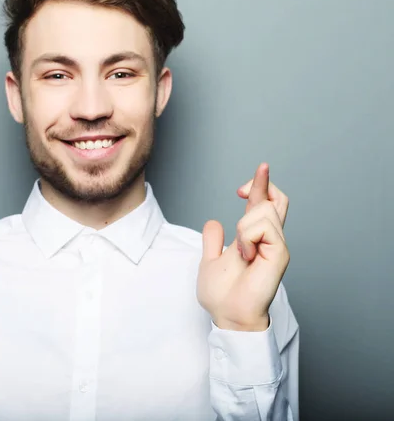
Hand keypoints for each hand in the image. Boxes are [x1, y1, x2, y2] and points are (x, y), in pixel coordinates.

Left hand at [196, 163, 289, 330]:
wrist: (227, 315)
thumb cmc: (221, 294)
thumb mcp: (210, 260)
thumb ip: (213, 241)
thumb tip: (214, 223)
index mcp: (253, 238)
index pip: (263, 205)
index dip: (260, 186)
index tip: (254, 173)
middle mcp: (269, 239)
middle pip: (277, 200)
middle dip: (261, 186)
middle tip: (240, 191)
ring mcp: (276, 245)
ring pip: (264, 210)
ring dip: (244, 225)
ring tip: (241, 252)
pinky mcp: (279, 254)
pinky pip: (264, 227)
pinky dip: (248, 236)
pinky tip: (246, 255)